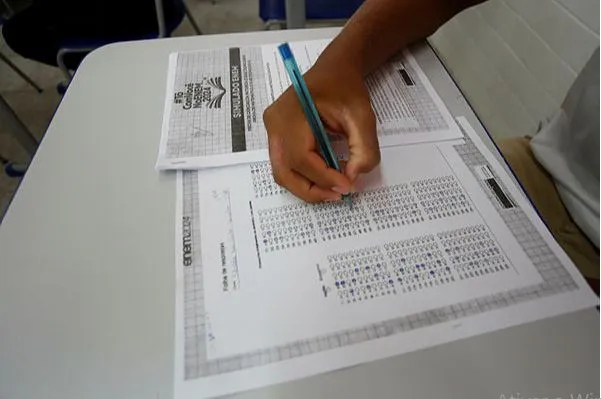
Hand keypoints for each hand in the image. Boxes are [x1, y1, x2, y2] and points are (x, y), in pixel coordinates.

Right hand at [263, 60, 379, 202]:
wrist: (334, 70)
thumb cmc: (346, 88)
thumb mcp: (363, 115)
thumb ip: (363, 148)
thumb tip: (352, 177)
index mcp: (290, 114)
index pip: (301, 157)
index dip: (324, 177)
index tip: (347, 186)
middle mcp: (274, 124)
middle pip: (284, 171)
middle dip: (311, 189)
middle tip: (338, 195)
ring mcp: (272, 131)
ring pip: (283, 172)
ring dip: (307, 187)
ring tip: (333, 189)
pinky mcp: (277, 137)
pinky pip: (286, 165)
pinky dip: (305, 176)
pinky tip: (326, 176)